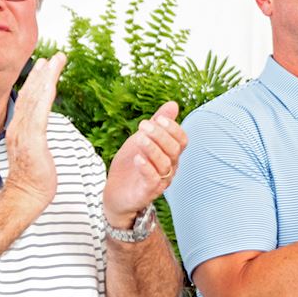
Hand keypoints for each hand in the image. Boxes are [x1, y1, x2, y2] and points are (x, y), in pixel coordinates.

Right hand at [3, 53, 65, 214]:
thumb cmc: (33, 177)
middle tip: (55, 56)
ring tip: (56, 61)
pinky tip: (51, 83)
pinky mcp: (32, 139)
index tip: (44, 65)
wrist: (26, 195)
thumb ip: (33, 136)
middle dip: (43, 73)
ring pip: (35, 98)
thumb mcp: (33, 151)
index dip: (36, 80)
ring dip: (46, 78)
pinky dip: (44, 95)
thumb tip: (37, 129)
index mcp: (19, 127)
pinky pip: (39, 113)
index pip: (28, 99)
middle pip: (31, 93)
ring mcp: (24, 132)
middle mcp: (18, 125)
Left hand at [103, 100, 186, 227]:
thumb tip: (173, 104)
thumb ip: (157, 124)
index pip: (182, 140)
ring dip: (152, 149)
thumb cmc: (131, 165)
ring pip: (165, 164)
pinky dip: (146, 167)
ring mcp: (160, 181)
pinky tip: (137, 158)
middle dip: (160, 135)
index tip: (158, 118)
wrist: (115, 192)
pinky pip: (153, 179)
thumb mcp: (142, 139)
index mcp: (171, 154)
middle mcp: (170, 168)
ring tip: (139, 138)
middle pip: (174, 150)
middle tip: (143, 125)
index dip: (173, 129)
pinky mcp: (148, 192)